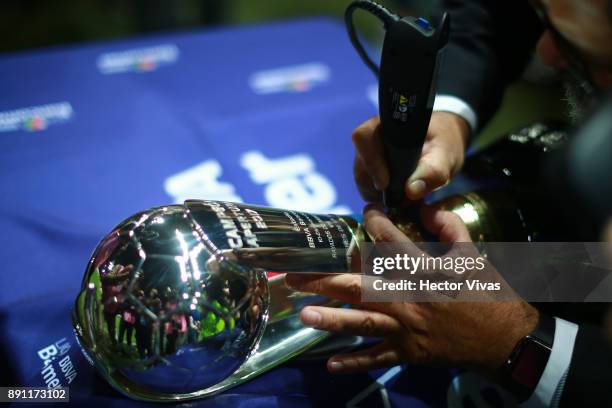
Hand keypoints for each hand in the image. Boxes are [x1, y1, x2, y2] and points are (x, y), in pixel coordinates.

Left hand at [285, 205, 538, 375]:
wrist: (507, 342)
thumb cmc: (491, 297)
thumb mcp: (476, 257)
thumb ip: (451, 229)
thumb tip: (429, 207)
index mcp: (427, 272)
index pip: (393, 241)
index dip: (375, 222)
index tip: (363, 211)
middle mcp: (410, 299)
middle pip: (361, 286)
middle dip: (326, 280)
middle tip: (294, 275)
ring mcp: (408, 329)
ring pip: (363, 323)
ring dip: (332, 319)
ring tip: (303, 315)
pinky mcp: (410, 352)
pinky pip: (378, 358)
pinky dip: (355, 362)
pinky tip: (330, 364)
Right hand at [353, 111, 469, 201]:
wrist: (442, 145)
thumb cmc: (444, 143)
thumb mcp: (445, 156)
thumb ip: (433, 172)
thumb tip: (410, 190)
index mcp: (388, 124)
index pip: (363, 137)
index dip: (370, 161)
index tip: (386, 184)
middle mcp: (372, 137)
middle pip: (360, 163)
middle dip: (377, 185)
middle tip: (402, 197)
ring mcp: (368, 153)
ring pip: (361, 178)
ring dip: (379, 193)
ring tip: (403, 197)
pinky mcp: (369, 168)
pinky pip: (366, 186)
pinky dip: (380, 196)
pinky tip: (398, 196)